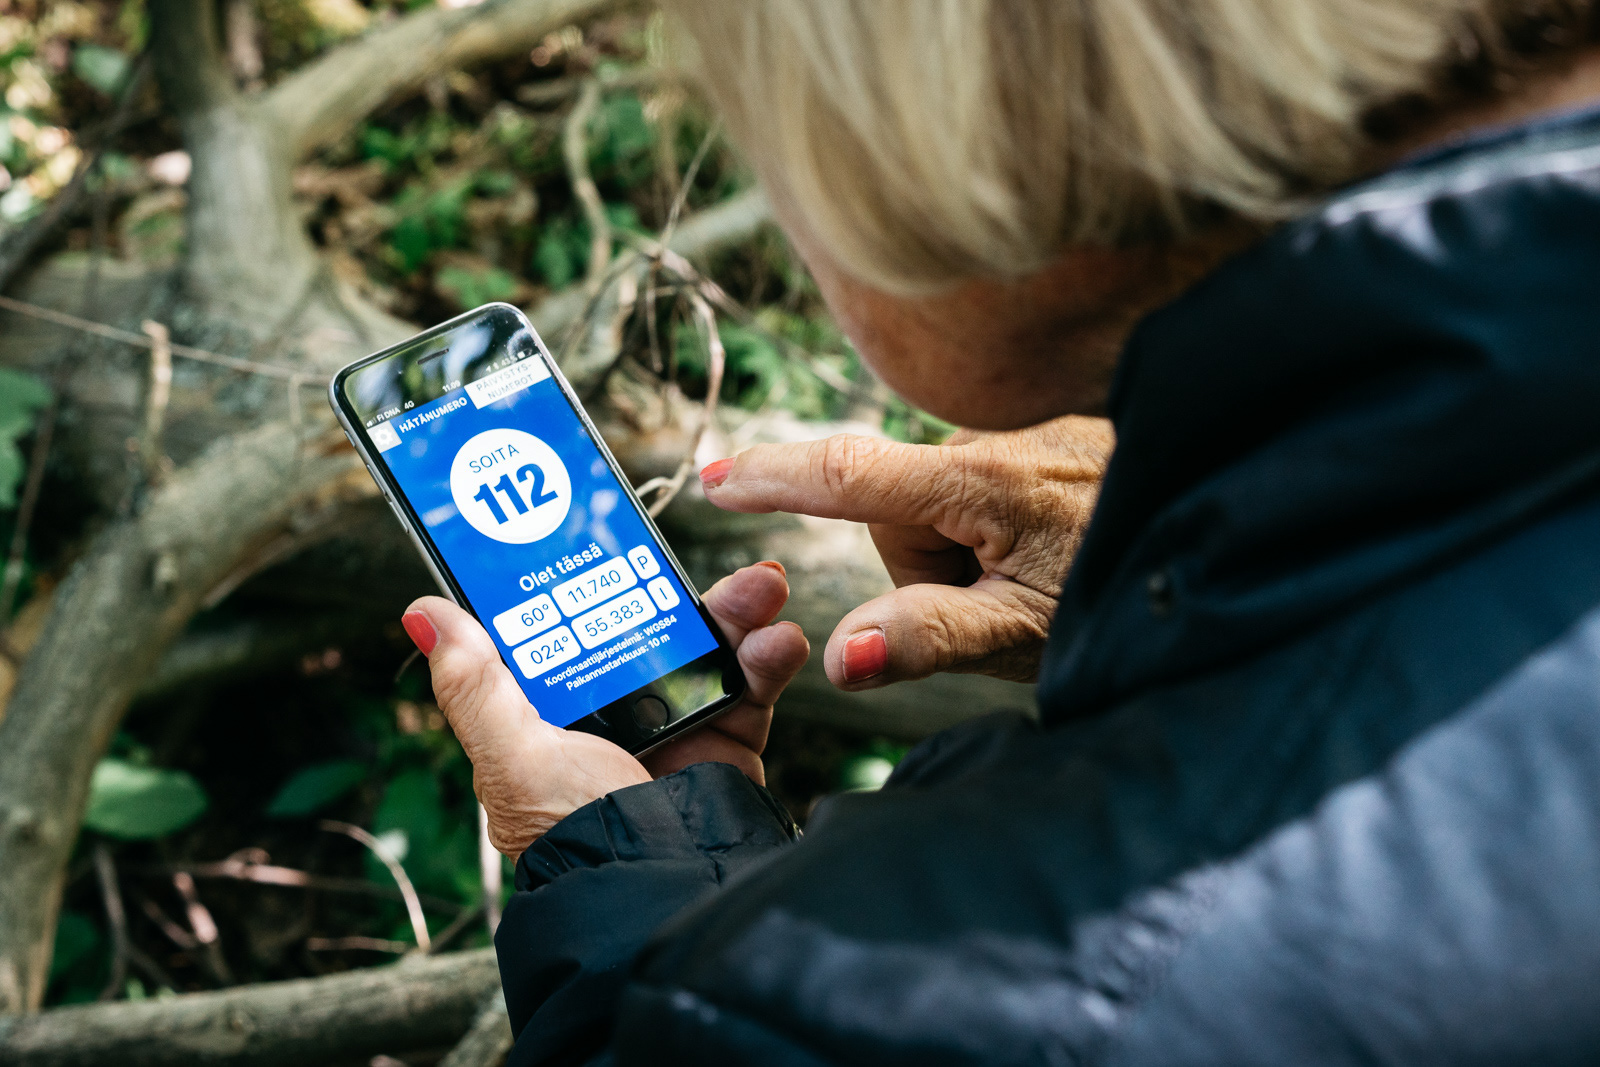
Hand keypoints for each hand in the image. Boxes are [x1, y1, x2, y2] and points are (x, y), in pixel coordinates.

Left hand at [402, 562, 807, 855]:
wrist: (656, 886)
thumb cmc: (570, 827)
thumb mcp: (510, 752)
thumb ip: (475, 684)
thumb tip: (423, 614)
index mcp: (553, 710)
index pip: (569, 626)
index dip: (587, 580)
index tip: (607, 531)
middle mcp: (614, 712)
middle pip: (648, 625)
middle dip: (680, 587)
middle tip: (704, 558)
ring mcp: (675, 725)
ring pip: (708, 646)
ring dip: (739, 610)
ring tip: (763, 588)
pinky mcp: (727, 742)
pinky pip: (752, 686)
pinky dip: (770, 656)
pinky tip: (779, 639)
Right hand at [698, 415, 1110, 687]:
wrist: (1233, 529)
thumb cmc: (1129, 591)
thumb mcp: (1026, 633)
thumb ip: (928, 638)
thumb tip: (834, 657)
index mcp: (978, 479)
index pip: (845, 473)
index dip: (772, 478)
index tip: (713, 477)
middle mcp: (994, 434)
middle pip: (893, 504)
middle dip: (922, 560)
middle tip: (997, 600)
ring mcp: (1026, 427)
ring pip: (938, 496)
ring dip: (964, 543)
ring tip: (1038, 574)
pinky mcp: (1050, 429)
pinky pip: (982, 479)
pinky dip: (995, 520)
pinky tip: (1053, 544)